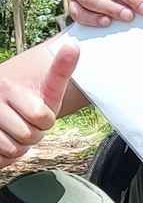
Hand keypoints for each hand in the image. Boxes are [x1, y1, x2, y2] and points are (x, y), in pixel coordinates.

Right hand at [0, 36, 80, 162]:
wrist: (0, 100)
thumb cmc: (27, 99)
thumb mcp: (46, 85)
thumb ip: (59, 70)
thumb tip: (74, 44)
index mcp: (8, 86)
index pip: (41, 115)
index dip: (45, 120)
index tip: (41, 114)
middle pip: (31, 135)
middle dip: (35, 134)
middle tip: (27, 122)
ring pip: (15, 149)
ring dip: (20, 146)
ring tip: (15, 131)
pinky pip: (2, 158)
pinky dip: (7, 157)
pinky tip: (4, 142)